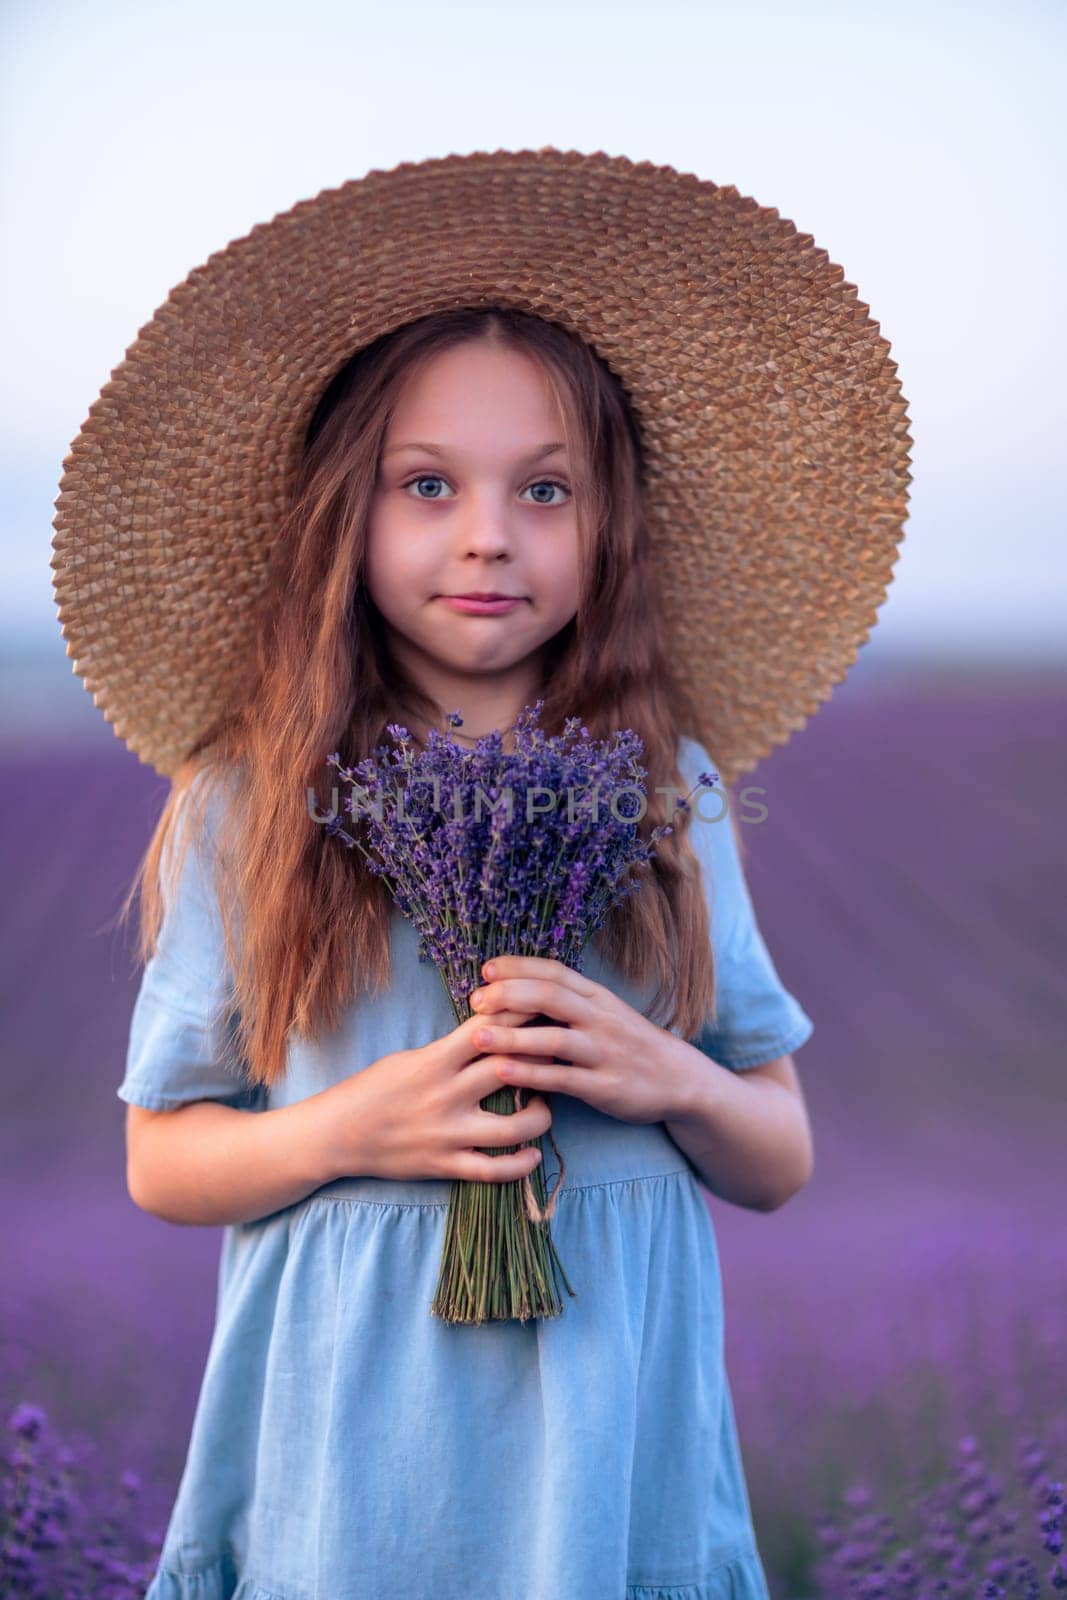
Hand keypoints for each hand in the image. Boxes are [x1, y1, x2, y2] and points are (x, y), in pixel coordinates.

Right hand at [317, 1005, 557, 1184]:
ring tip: (544, 1104)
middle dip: (541, 1060)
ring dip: (540, 1115)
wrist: (337, 1134)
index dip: (523, 1018)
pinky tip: (533, 1153)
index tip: (543, 1011)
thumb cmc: (373, 1089)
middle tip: (557, 1055)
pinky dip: (521, 1164)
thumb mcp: (409, 1057)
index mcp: (437, 1060)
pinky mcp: (446, 1165)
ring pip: (515, 1128)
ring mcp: (448, 1134)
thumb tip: (492, 1031)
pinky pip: (494, 1170)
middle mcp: (447, 1095)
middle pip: (512, 1071)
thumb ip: (450, 1049)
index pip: (491, 1030)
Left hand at [467, 955, 687, 1125]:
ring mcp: (603, 1052)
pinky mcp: (604, 1086)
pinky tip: (503, 1073)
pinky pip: (562, 1078)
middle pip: (550, 996)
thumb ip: (568, 1001)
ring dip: (512, 1036)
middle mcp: (600, 1018)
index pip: (554, 972)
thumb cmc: (629, 1044)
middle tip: (475, 1002)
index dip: (518, 967)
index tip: (485, 970)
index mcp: (597, 996)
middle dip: (509, 995)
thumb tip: (515, 989)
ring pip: (553, 1038)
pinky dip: (531, 1074)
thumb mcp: (604, 1012)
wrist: (680, 1079)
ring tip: (476, 1036)